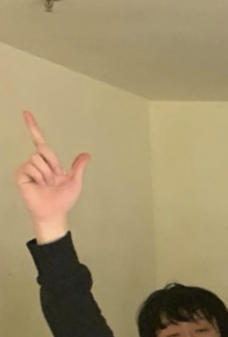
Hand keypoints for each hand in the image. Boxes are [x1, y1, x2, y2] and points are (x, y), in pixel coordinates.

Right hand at [14, 112, 89, 243]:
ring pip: (37, 158)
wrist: (54, 212)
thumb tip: (86, 155)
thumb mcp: (75, 181)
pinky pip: (31, 167)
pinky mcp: (21, 174)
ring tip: (48, 184)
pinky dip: (40, 177)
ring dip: (47, 173)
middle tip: (56, 176)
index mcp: (48, 162)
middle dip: (53, 162)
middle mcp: (36, 162)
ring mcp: (27, 168)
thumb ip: (78, 167)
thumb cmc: (63, 199)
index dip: (33, 127)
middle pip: (43, 149)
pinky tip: (40, 185)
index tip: (26, 113)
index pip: (39, 141)